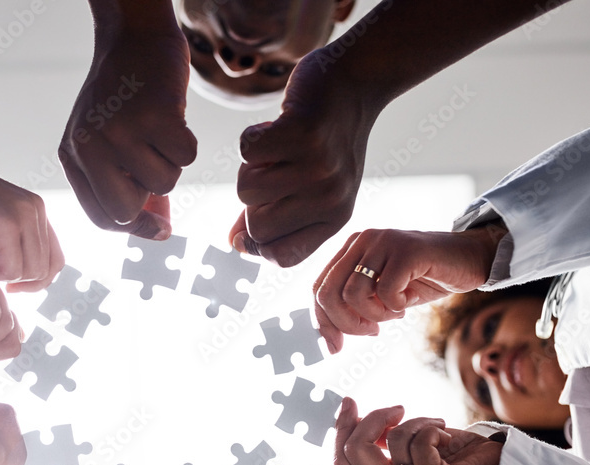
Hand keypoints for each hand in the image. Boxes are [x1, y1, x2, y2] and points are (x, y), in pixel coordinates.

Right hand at [0, 146, 63, 291]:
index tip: (8, 282)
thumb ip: (12, 246)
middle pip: (44, 270)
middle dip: (15, 280)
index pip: (55, 260)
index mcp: (35, 212)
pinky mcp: (6, 224)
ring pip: (30, 272)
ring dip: (0, 276)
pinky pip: (10, 270)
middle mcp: (35, 212)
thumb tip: (22, 278)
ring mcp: (24, 216)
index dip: (35, 280)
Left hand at [59, 26, 196, 239]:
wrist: (135, 36)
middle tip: (152, 161)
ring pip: (163, 183)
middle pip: (125, 210)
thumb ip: (126, 186)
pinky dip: (188, 142)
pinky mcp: (154, 116)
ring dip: (171, 161)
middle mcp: (89, 146)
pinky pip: (186, 157)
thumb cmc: (125, 96)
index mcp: (73, 155)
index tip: (158, 226)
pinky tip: (172, 117)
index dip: (131, 226)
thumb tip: (162, 232)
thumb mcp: (109, 140)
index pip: (100, 217)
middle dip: (150, 196)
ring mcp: (120, 131)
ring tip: (158, 129)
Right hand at [230, 52, 378, 266]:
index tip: (256, 215)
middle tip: (270, 173)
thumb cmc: (325, 139)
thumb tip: (234, 243)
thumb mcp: (311, 185)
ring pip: (248, 190)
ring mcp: (318, 167)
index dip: (259, 243)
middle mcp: (331, 198)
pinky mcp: (303, 133)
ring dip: (249, 166)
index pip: (282, 257)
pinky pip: (248, 152)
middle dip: (251, 201)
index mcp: (335, 218)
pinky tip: (273, 126)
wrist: (355, 82)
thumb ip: (274, 216)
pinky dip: (251, 136)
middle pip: (258, 227)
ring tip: (275, 149)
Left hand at [313, 228, 500, 352]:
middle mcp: (362, 240)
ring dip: (374, 315)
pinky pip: (385, 291)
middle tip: (370, 331)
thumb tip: (328, 337)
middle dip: (345, 324)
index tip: (335, 347)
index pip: (318, 288)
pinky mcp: (406, 250)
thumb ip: (354, 305)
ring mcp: (383, 242)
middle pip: (329, 293)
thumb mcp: (381, 294)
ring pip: (354, 294)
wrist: (469, 259)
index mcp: (350, 249)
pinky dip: (394, 307)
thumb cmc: (422, 279)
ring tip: (393, 312)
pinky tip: (407, 302)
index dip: (323, 322)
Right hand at [334, 397, 502, 464]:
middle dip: (373, 419)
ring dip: (417, 422)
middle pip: (356, 452)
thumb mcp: (407, 442)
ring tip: (435, 428)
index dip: (341, 428)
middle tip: (397, 410)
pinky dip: (433, 427)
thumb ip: (379, 437)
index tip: (350, 403)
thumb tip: (348, 410)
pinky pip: (421, 442)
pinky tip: (445, 435)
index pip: (342, 462)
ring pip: (393, 441)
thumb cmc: (454, 454)